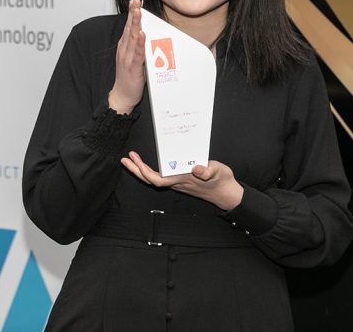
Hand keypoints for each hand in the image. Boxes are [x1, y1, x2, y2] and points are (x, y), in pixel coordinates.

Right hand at [108, 0, 145, 113]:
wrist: (122, 96)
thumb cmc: (128, 78)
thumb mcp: (132, 58)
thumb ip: (137, 47)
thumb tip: (145, 35)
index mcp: (124, 47)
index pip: (128, 27)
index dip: (131, 13)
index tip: (134, 2)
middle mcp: (124, 50)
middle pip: (129, 28)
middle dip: (133, 13)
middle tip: (135, 1)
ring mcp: (127, 57)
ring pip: (132, 37)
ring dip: (135, 23)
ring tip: (138, 11)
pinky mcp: (132, 66)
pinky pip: (137, 52)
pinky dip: (139, 42)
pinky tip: (141, 34)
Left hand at [121, 151, 244, 210]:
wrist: (226, 193)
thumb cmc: (222, 181)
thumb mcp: (218, 171)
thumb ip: (208, 170)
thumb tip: (197, 169)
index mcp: (183, 179)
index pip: (158, 179)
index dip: (145, 172)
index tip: (136, 161)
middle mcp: (177, 183)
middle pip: (151, 180)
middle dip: (136, 170)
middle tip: (126, 159)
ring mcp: (178, 183)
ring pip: (154, 179)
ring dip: (141, 171)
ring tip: (133, 159)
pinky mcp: (181, 181)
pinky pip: (161, 178)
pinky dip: (151, 171)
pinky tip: (149, 164)